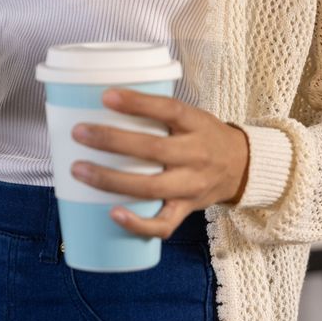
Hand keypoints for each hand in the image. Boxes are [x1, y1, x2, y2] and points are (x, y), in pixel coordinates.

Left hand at [70, 88, 249, 238]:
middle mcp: (195, 154)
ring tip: (79, 170)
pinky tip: (112, 214)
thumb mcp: (190, 115)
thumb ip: (157, 112)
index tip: (106, 96)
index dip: (138, 103)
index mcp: (196, 124)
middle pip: (153, 149)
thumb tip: (102, 100)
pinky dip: (138, 224)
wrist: (242, 167)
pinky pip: (164, 224)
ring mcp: (191, 185)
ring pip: (151, 187)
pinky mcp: (187, 209)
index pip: (168, 109)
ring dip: (111, 181)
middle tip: (79, 133)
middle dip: (112, 141)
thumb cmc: (203, 136)